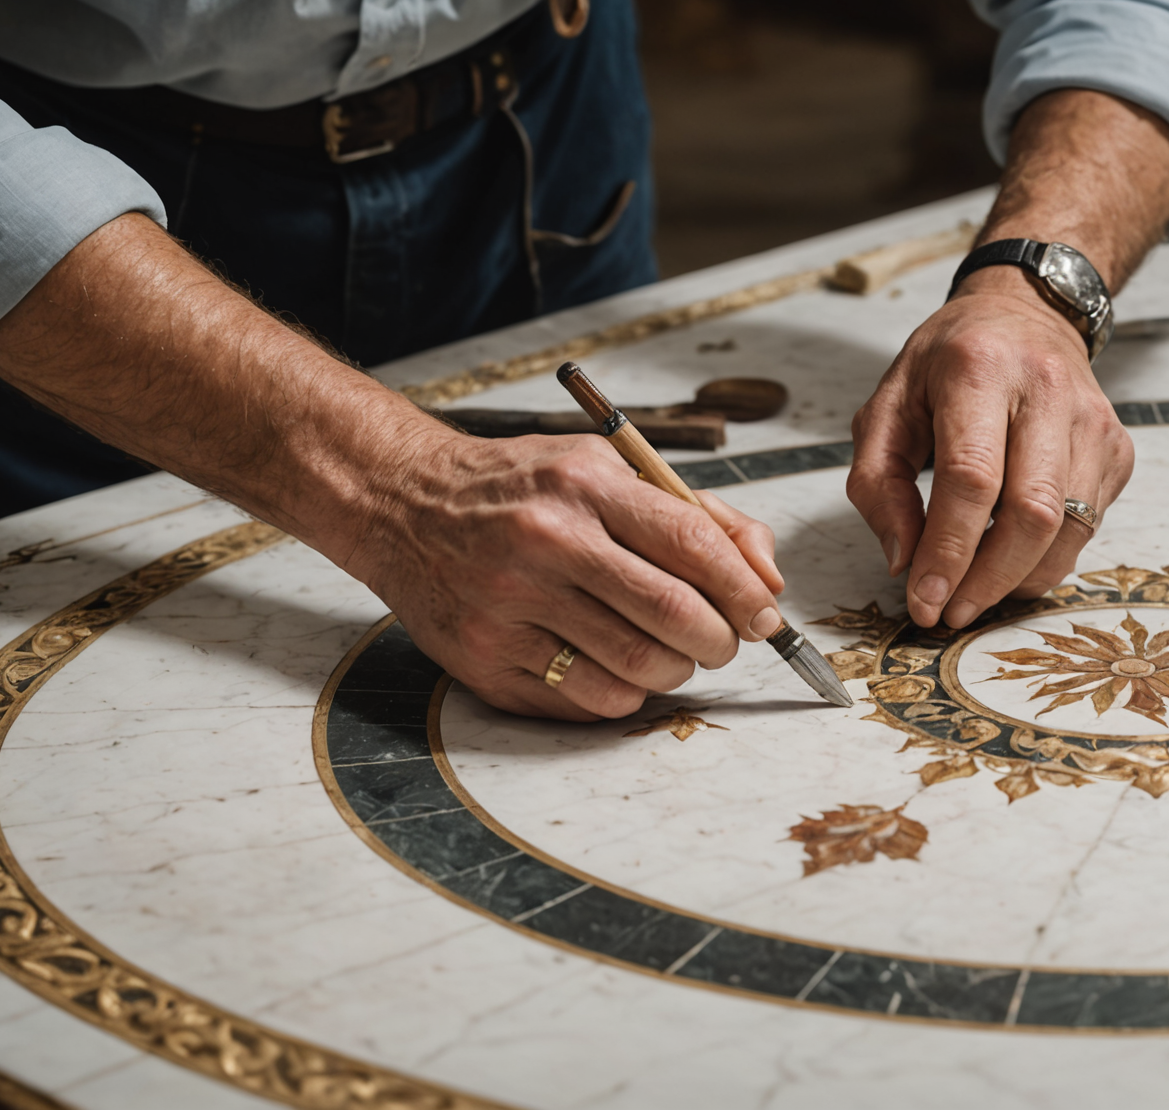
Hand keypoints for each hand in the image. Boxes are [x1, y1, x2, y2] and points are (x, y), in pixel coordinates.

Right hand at [357, 432, 785, 719]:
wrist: (402, 503)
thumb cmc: (518, 486)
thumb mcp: (603, 468)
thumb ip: (695, 515)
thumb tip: (766, 576)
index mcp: (584, 486)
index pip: (693, 544)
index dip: (744, 590)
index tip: (764, 614)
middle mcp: (546, 543)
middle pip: (672, 615)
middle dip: (720, 641)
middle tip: (723, 642)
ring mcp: (510, 606)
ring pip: (635, 668)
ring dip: (676, 672)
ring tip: (673, 655)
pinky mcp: (485, 659)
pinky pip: (587, 699)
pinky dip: (624, 694)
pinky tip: (618, 668)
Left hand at [848, 266, 1133, 628]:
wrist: (1024, 315)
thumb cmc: (950, 363)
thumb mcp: (886, 407)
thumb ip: (879, 485)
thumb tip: (904, 561)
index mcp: (978, 368)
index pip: (972, 478)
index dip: (949, 552)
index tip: (925, 601)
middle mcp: (1046, 389)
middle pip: (1031, 513)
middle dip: (988, 580)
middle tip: (952, 611)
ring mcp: (1093, 420)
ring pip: (1067, 530)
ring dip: (1018, 578)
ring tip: (976, 589)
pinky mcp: (1118, 448)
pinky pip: (1087, 527)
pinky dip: (1046, 558)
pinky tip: (1011, 554)